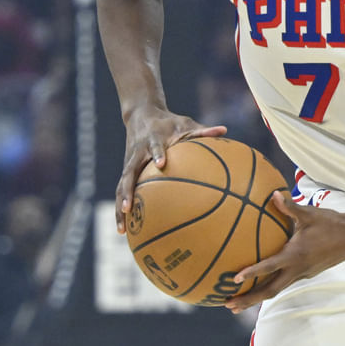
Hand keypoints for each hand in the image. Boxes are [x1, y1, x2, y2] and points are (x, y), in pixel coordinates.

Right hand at [115, 107, 226, 230]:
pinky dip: (122, 210)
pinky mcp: (127, 171)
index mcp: (152, 140)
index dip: (157, 154)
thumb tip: (224, 130)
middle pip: (128, 173)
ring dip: (120, 207)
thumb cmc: (168, 123)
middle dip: (127, 190)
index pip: (155, 147)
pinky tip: (124, 230)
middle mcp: (137, 154)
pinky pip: (122, 192)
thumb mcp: (184, 124)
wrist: (141, 115)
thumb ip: (202, 131)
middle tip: (128, 208)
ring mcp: (129, 164)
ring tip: (121, 229)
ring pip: (120, 187)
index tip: (161, 164)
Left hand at [226, 194, 344, 312]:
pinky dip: (268, 288)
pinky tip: (259, 286)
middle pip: (269, 291)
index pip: (269, 267)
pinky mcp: (306, 274)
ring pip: (276, 290)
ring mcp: (302, 275)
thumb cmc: (331, 223)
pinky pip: (283, 284)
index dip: (252, 273)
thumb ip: (289, 207)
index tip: (234, 279)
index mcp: (296, 255)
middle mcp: (298, 270)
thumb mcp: (309, 214)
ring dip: (256, 298)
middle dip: (248, 300)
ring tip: (236, 304)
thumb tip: (273, 194)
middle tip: (227, 304)